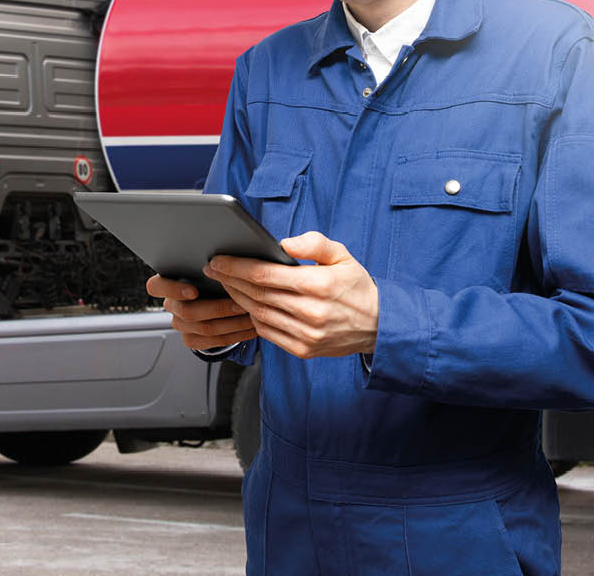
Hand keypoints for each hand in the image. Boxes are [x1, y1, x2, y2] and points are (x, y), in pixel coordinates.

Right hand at [146, 274, 257, 351]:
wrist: (211, 301)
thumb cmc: (209, 279)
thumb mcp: (205, 269)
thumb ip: (210, 266)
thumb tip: (228, 259)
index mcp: (166, 283)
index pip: (155, 287)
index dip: (174, 290)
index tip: (194, 291)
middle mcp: (171, 305)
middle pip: (188, 311)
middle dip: (219, 308)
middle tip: (241, 303)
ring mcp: (180, 324)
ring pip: (205, 328)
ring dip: (233, 322)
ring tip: (252, 314)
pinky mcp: (191, 340)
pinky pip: (214, 342)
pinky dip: (236, 335)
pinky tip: (250, 328)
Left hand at [202, 231, 377, 358]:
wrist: (380, 326)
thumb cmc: (357, 287)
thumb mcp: (342, 255)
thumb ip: (313, 244)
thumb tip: (283, 243)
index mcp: (319, 285)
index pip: (265, 275)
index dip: (236, 267)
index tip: (218, 260)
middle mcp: (310, 312)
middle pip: (256, 294)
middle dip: (229, 280)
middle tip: (213, 269)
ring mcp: (305, 335)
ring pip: (258, 314)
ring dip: (237, 298)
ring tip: (226, 284)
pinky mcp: (303, 350)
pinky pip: (267, 332)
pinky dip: (253, 317)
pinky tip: (246, 305)